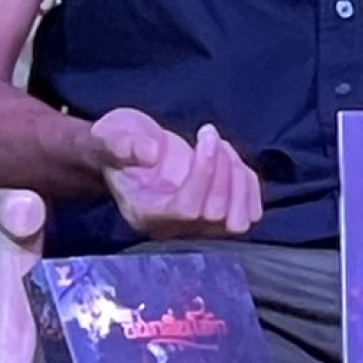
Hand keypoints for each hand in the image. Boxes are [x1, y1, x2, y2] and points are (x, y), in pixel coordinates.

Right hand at [90, 107, 262, 238]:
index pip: (186, 208)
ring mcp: (198, 226)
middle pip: (215, 214)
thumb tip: (151, 154)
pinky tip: (232, 159)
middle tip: (210, 135)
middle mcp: (173, 228)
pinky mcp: (217, 217)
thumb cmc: (119, 143)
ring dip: (240, 179)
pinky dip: (249, 185)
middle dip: (223, 168)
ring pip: (238, 221)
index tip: (206, 135)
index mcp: (145, 212)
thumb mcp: (112, 135)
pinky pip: (249, 214)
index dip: (204, 173)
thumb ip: (123, 144)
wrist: (128, 151)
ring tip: (222, 147)